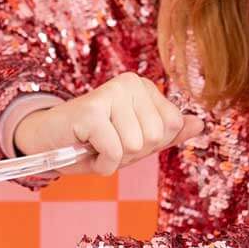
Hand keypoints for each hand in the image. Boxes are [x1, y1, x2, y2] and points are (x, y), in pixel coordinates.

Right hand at [13, 71, 203, 175]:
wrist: (47, 142)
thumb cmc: (91, 142)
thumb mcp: (135, 140)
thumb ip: (168, 133)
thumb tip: (201, 125)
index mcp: (145, 87)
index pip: (173, 126)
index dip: (150, 144)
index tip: (123, 137)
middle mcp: (130, 83)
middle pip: (156, 137)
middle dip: (131, 152)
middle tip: (106, 143)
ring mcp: (111, 93)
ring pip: (135, 146)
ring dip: (114, 158)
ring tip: (95, 146)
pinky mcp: (91, 110)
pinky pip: (115, 152)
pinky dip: (101, 164)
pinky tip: (86, 151)